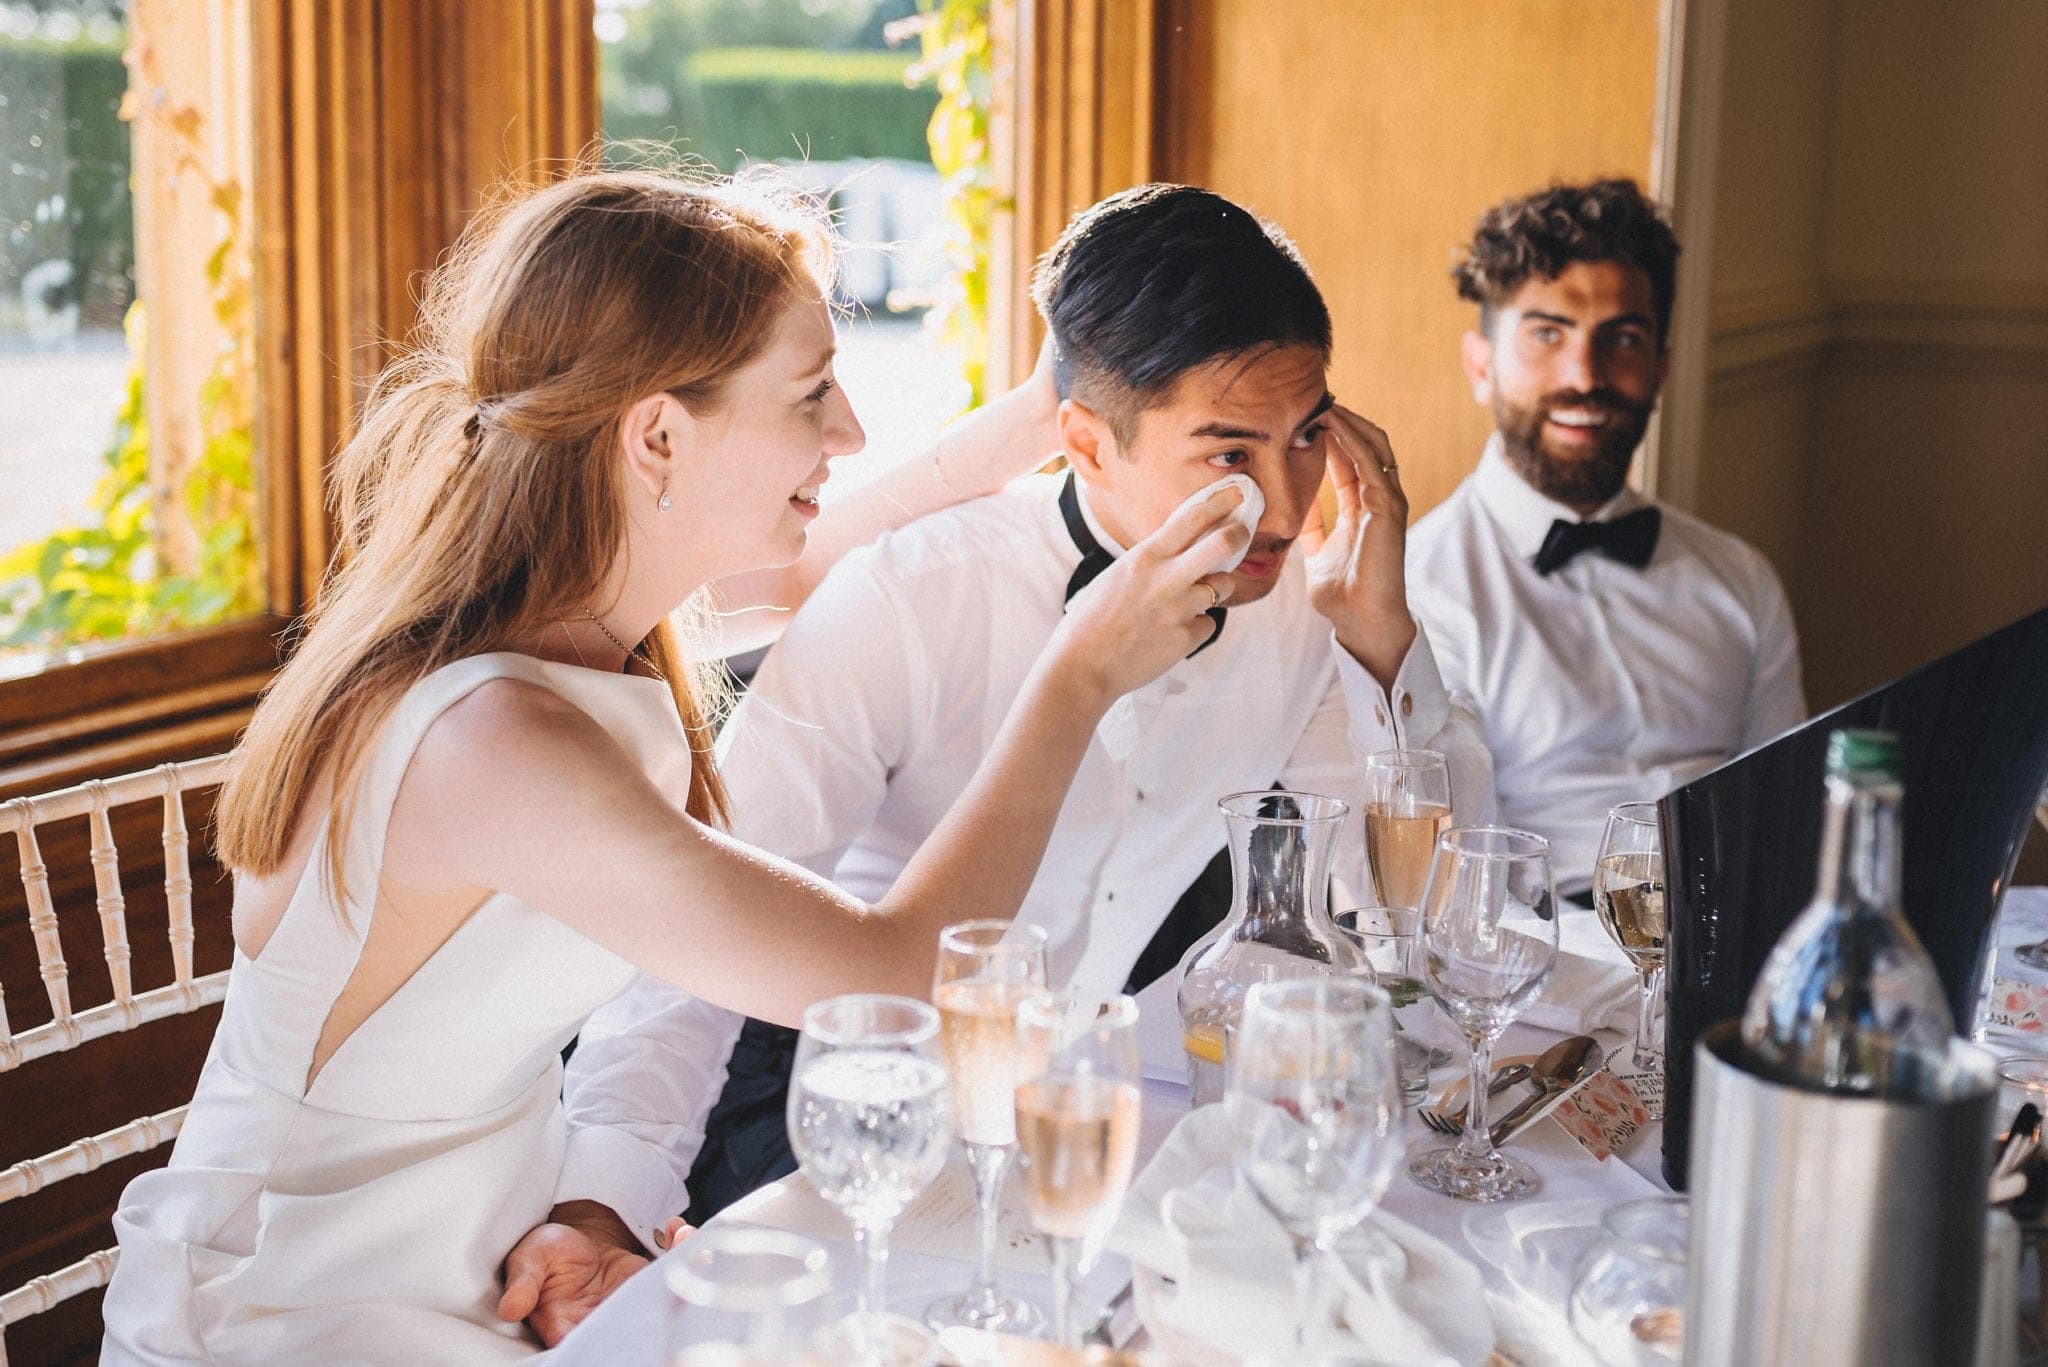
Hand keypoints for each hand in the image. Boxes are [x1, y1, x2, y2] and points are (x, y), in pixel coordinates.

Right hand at [497, 1202, 681, 1346]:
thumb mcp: (529, 1259)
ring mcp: (630, 1304)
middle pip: (636, 1325)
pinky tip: (678, 1228)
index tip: (630, 1306)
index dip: (614, 1331)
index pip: (592, 1342)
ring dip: (682, 1267)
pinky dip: (683, 1250)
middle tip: (675, 1267)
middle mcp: (603, 1322)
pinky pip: (672, 1273)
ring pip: (663, 1298)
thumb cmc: (545, 1253)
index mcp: (567, 1327)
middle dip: (661, 1299)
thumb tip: (510, 1309)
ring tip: (684, 1236)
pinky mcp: (648, 1284)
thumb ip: (524, 1284)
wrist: (569, 1236)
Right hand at [1048, 483, 1246, 705]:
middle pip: (1222, 544)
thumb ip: (1150, 563)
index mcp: (1145, 557)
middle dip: (1239, 535)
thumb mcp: (1117, 576)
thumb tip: (1178, 552)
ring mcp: (1179, 609)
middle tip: (1242, 534)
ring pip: (1222, 586)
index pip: (1191, 518)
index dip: (1220, 501)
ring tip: (1191, 599)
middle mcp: (1166, 578)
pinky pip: (1207, 624)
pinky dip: (1196, 627)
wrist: (1083, 666)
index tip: (1237, 492)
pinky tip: (1171, 633)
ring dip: (1216, 589)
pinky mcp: (1186, 638)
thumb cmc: (1092, 620)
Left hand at [1301, 405, 1416, 687]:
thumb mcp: (1316, 551)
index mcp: (1364, 507)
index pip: (1350, 458)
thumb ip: (1311, 526)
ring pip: (1374, 445)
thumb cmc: (1342, 594)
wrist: (1361, 621)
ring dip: (1349, 421)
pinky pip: (1372, 464)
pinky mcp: (1389, 509)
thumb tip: (1292, 506)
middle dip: (1343, 419)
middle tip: (1314, 398)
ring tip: (1323, 401)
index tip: (1306, 415)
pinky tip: (1333, 424)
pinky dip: (1353, 441)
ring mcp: (1388, 502)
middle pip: (1367, 443)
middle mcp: (1380, 499)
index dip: (1332, 434)